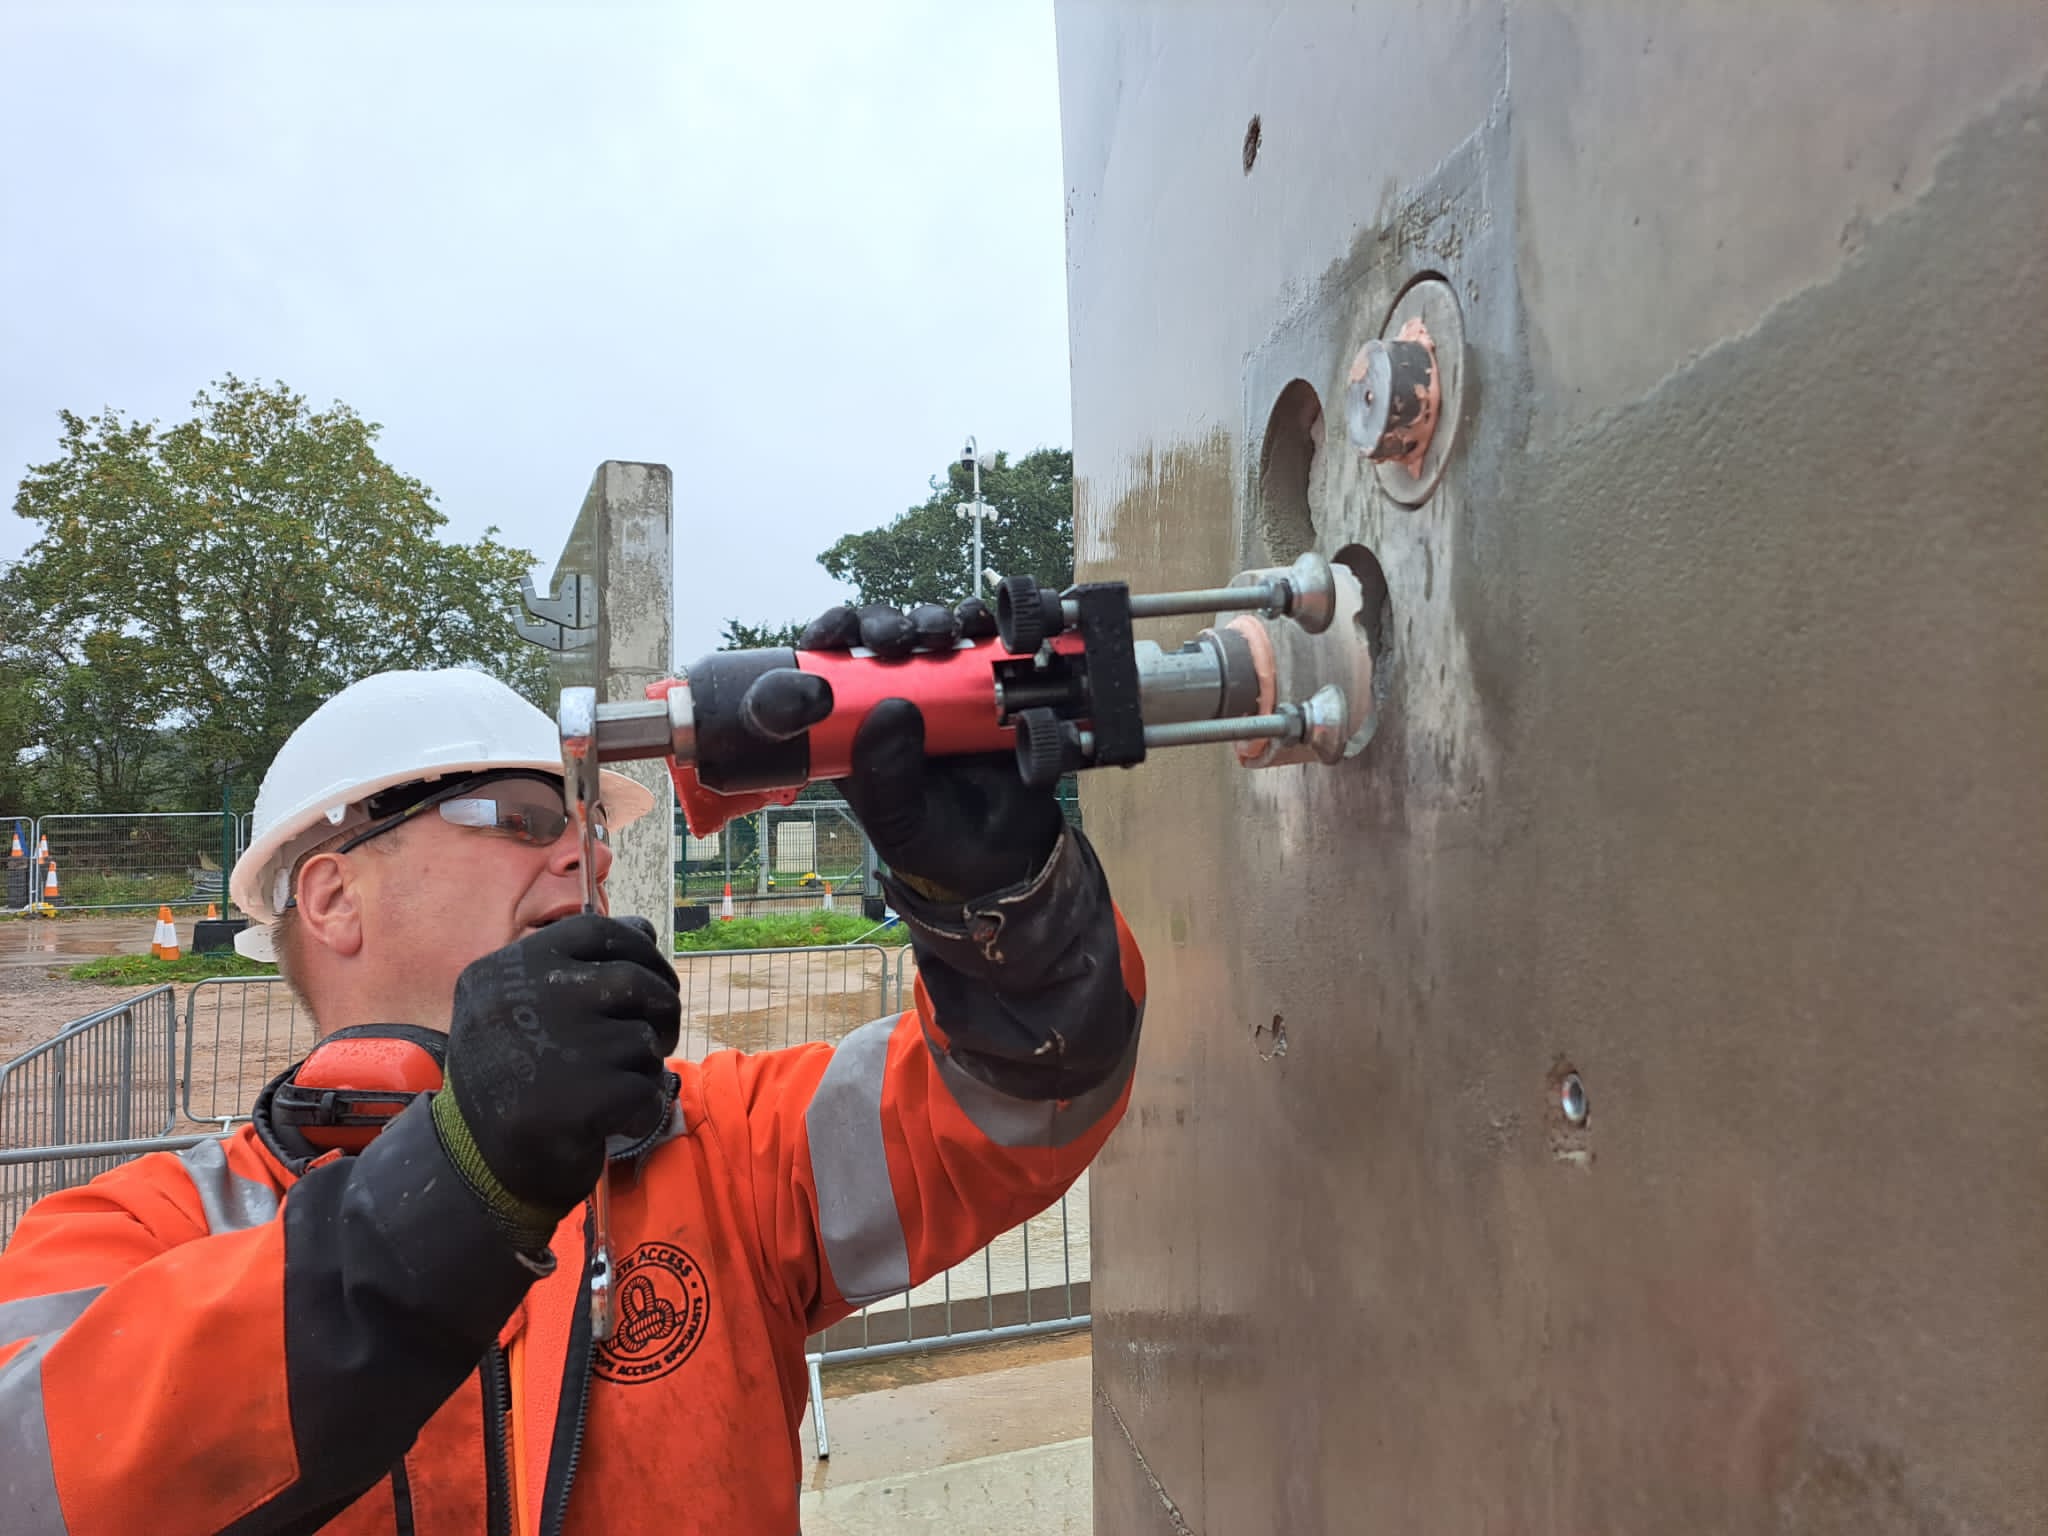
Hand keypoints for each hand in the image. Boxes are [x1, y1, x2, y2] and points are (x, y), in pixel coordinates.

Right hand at [431, 913, 680, 1250]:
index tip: (654, 978)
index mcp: (505, 971)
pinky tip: (614, 1121)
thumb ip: (575, 967)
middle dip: (662, 1008)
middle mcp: (526, 998)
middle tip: (658, 1036)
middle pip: (633, 980)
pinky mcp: (582, 1097)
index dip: (639, 951)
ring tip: (616, 1085)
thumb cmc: (510, 1080)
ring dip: (644, 1065)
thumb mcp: (520, 1009)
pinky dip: (642, 1108)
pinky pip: (647, 1087)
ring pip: (644, 1038)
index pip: (595, 930)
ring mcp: (555, 1045)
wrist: (476, 1166)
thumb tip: (645, 930)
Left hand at [800, 598, 1063, 901]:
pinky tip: (981, 626)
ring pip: (928, 631)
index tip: (839, 631)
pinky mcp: (988, 685)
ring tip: (943, 633)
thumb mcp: (897, 821)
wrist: (1008, 855)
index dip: (828, 636)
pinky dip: (980, 622)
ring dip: (932, 618)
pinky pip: (982, 642)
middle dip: (885, 623)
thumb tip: (892, 708)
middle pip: (879, 636)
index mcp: (854, 727)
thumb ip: (885, 775)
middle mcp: (895, 697)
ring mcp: (943, 688)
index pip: (828, 668)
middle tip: (898, 636)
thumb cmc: (937, 842)